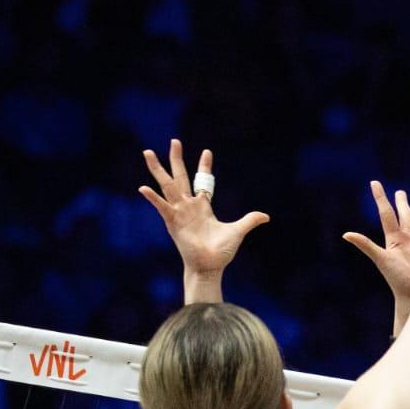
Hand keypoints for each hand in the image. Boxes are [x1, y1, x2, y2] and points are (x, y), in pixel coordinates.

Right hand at [139, 138, 268, 278]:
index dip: (204, 167)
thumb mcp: (237, 231)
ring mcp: (179, 213)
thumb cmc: (221, 252)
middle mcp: (188, 206)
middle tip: (174, 141)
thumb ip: (249, 221)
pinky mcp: (173, 222)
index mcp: (203, 206)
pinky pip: (162, 207)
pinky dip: (153, 198)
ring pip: (167, 186)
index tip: (207, 151)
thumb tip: (266, 216)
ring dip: (157, 170)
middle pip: (181, 177)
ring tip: (148, 152)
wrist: (210, 267)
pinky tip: (143, 188)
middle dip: (177, 159)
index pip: (203, 182)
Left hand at [343, 182, 409, 335]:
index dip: (381, 198)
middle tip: (399, 192)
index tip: (374, 183)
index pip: (387, 213)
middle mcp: (408, 239)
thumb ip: (366, 245)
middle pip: (405, 215)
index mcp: (395, 239)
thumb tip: (346, 234)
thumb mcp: (381, 260)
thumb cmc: (396, 279)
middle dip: (402, 203)